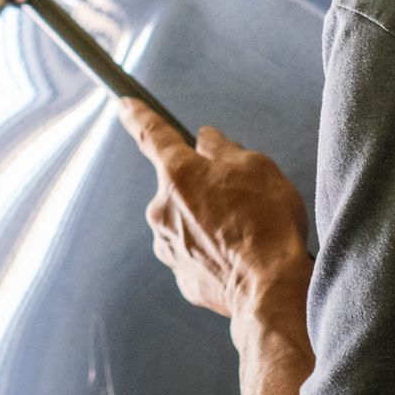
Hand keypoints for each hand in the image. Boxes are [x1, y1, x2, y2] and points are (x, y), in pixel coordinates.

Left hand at [118, 99, 312, 318]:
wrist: (270, 288)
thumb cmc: (266, 221)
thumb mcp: (256, 166)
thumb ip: (223, 149)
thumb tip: (204, 141)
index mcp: (178, 173)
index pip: (151, 134)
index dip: (138, 116)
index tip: (124, 105)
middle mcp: (162, 209)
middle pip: (179, 186)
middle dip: (203, 187)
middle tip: (242, 199)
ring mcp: (168, 246)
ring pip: (186, 221)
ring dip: (209, 222)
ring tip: (247, 234)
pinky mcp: (182, 277)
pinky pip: (197, 254)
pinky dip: (214, 252)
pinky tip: (240, 258)